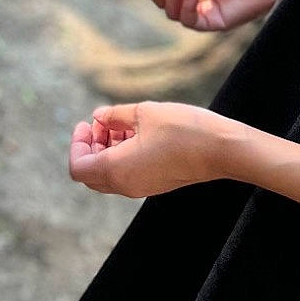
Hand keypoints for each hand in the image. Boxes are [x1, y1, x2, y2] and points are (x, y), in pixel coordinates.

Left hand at [68, 101, 240, 197]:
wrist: (222, 150)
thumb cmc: (183, 128)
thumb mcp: (144, 113)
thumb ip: (114, 115)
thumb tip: (98, 116)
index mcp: (116, 169)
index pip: (78, 167)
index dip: (77, 144)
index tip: (87, 123)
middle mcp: (125, 185)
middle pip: (91, 174)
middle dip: (90, 147)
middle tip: (101, 123)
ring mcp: (141, 188)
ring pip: (109, 175)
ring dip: (107, 150)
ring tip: (121, 123)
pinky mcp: (155, 184)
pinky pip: (127, 175)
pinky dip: (122, 156)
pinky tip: (137, 133)